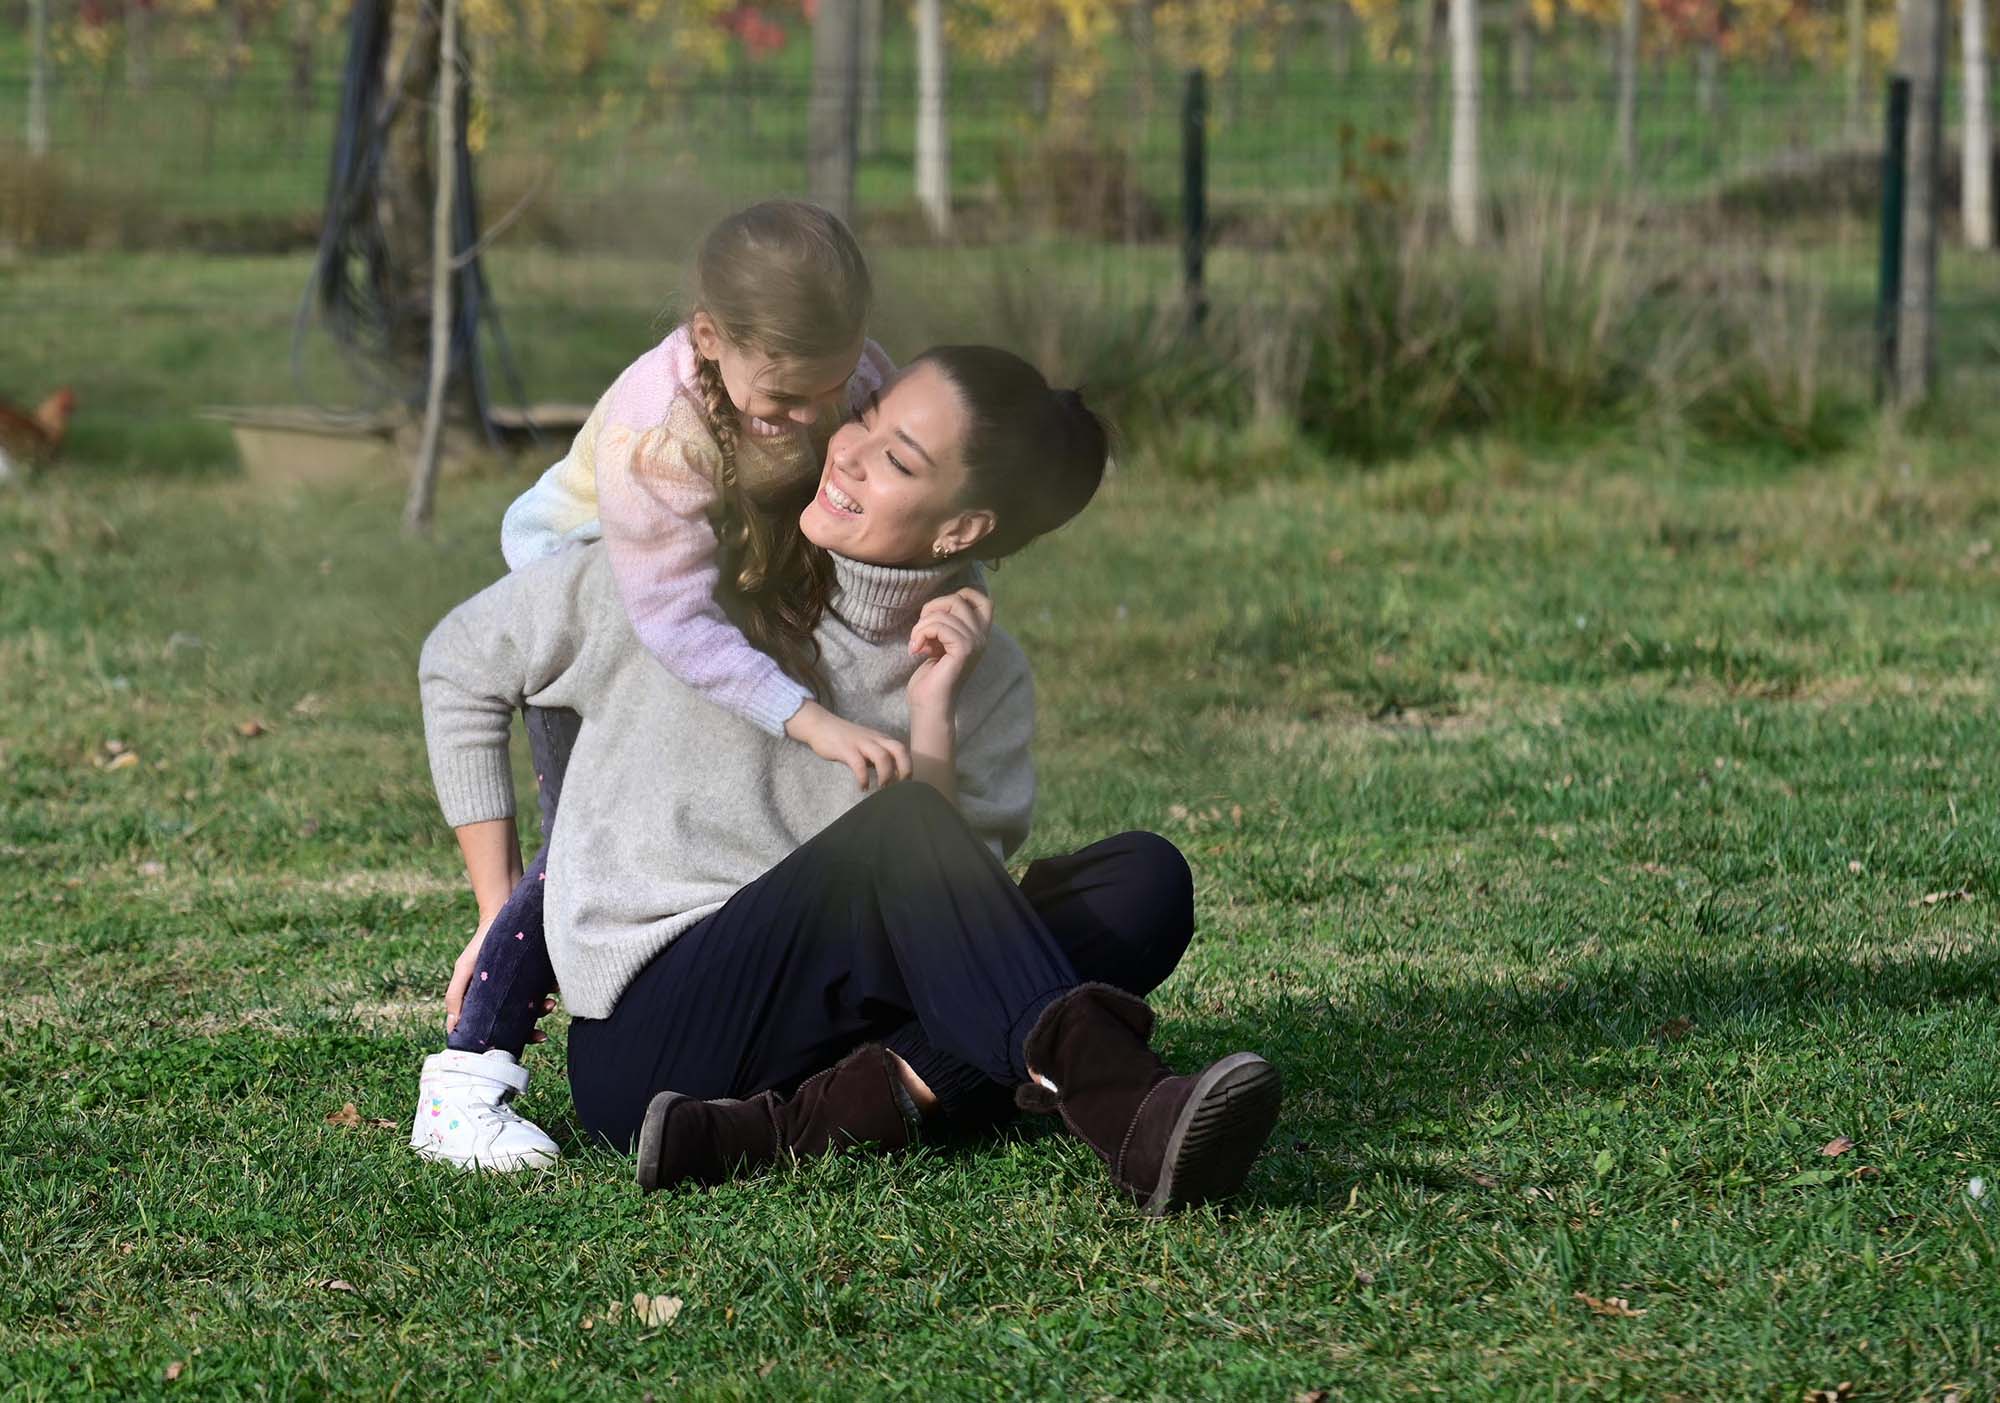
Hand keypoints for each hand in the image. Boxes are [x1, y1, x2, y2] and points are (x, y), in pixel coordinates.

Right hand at [444, 907, 553, 1042]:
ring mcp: (522, 989)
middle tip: (542, 1034)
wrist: (501, 918)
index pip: (496, 1030)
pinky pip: (548, 990)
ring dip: (544, 1012)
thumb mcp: (464, 969)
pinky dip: (553, 991)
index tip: (517, 1047)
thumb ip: (455, 996)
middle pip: (519, 1025)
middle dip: (531, 1031)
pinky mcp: (536, 977)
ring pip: (535, 1010)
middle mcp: (505, 999)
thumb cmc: (479, 946)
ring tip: (550, 1005)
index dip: (506, 1042)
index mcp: (485, 1003)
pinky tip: (555, 988)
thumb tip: (452, 1027)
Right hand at [785, 699, 912, 789]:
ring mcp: (861, 743)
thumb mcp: (866, 746)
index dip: (908, 767)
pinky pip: (859, 764)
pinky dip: (863, 778)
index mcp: (881, 739)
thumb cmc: (844, 739)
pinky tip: (862, 787)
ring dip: (886, 775)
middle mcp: (875, 739)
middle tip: (900, 787)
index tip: (906, 784)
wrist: (820, 725)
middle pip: (899, 750)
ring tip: (882, 788)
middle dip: (904, 769)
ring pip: (882, 756)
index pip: (902, 750)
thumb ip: (878, 758)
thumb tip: (892, 776)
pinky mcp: (846, 749)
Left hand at [906, 588, 991, 715]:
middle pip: (959, 599)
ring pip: (944, 613)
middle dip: (932, 608)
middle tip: (921, 630)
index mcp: (978, 634)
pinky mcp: (964, 650)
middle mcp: (982, 637)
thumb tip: (937, 605)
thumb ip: (945, 624)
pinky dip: (921, 633)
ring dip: (921, 625)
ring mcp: (975, 643)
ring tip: (916, 643)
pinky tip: (916, 649)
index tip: (937, 614)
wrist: (930, 705)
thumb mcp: (939, 642)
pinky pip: (939, 626)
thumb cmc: (931, 677)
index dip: (960, 596)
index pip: (982, 599)